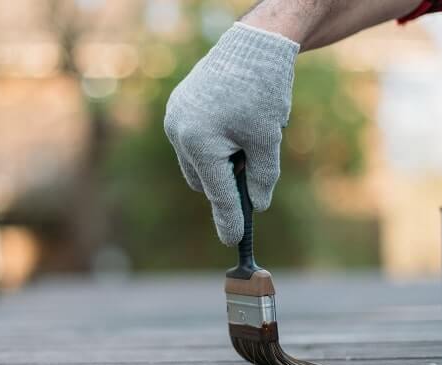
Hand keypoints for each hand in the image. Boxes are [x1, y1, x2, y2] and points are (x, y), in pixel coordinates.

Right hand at [163, 22, 298, 245]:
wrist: (252, 46)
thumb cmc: (262, 91)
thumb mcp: (268, 140)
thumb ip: (262, 178)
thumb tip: (258, 205)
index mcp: (199, 142)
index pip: (217, 192)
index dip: (229, 219)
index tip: (234, 241)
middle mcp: (178, 132)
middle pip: (203, 180)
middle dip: (226, 184)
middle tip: (252, 175)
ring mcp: (173, 119)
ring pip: (195, 162)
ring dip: (217, 164)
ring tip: (244, 140)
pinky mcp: (176, 108)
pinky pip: (191, 141)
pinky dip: (211, 145)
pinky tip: (232, 128)